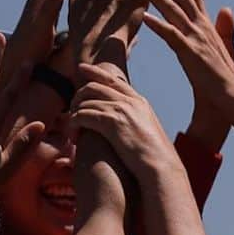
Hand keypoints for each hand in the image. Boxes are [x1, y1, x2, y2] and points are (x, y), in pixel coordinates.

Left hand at [71, 63, 178, 180]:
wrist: (161, 166)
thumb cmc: (156, 158)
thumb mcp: (148, 133)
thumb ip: (136, 123)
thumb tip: (127, 128)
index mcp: (139, 102)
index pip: (113, 80)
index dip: (95, 72)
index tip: (81, 68)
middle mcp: (130, 101)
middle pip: (94, 86)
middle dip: (78, 96)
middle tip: (72, 112)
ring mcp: (121, 110)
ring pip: (85, 100)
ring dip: (74, 114)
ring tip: (73, 130)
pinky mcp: (112, 123)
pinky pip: (83, 115)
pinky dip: (74, 124)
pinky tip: (74, 136)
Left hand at [133, 0, 233, 107]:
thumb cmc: (227, 77)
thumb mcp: (226, 47)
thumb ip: (225, 27)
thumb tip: (225, 9)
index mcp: (207, 24)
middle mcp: (201, 25)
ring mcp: (195, 37)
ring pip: (173, 8)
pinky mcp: (190, 53)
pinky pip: (172, 36)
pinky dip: (159, 25)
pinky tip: (146, 16)